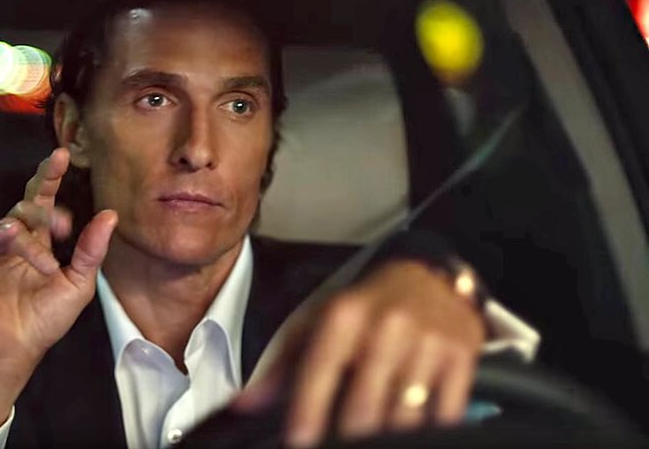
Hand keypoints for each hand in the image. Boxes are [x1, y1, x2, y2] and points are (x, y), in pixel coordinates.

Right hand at [0, 147, 116, 442]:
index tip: (61, 156)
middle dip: (44, 206)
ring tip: (43, 261)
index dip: (49, 178)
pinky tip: (6, 236)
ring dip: (26, 236)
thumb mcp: (77, 285)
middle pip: (24, 204)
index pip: (43, 201)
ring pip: (5, 222)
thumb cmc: (43, 321)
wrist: (12, 353)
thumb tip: (110, 215)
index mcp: (36, 240)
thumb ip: (90, 251)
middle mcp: (10, 238)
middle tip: (61, 225)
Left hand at [234, 259, 485, 447]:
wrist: (430, 274)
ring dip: (385, 438)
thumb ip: (283, 368)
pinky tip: (408, 436)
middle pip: (363, 407)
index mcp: (344, 315)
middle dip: (346, 438)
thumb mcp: (320, 324)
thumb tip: (245, 406)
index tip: (298, 443)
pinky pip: (444, 414)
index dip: (306, 416)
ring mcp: (427, 341)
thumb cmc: (367, 307)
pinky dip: (426, 431)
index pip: (319, 374)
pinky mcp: (461, 356)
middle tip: (337, 447)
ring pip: (403, 417)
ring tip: (370, 441)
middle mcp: (386, 325)